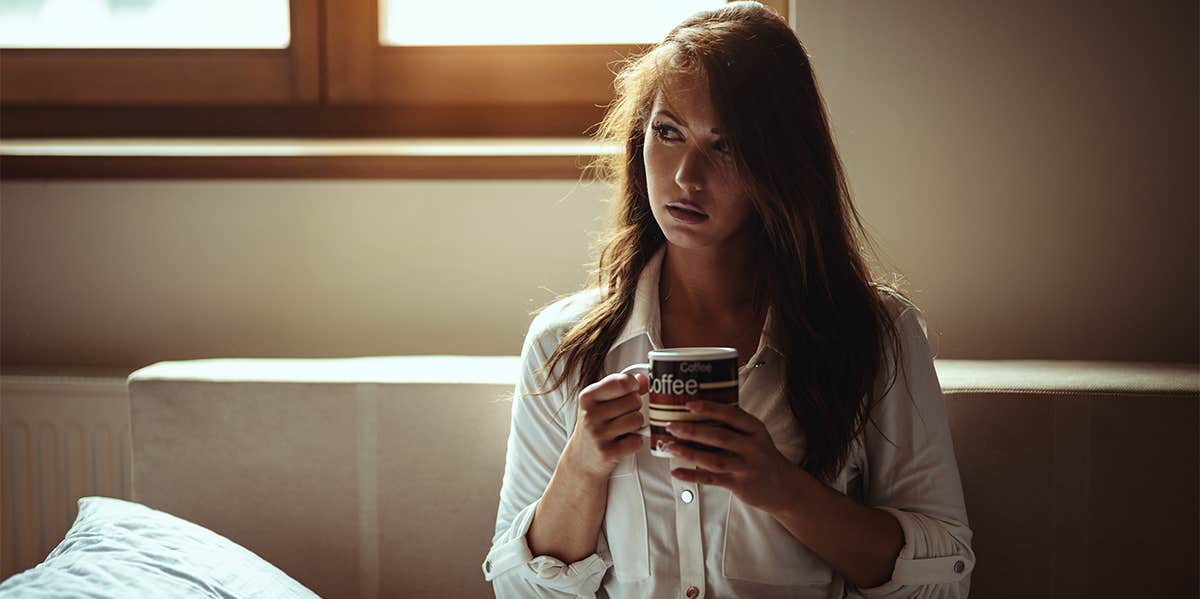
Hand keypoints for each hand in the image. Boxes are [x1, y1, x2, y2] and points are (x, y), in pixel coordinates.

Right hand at [562, 372, 648, 479]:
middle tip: (625, 414)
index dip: (633, 385)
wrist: (580, 459)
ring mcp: (598, 435)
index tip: (632, 390)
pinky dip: (635, 441)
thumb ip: (620, 387)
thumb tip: (644, 380)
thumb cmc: (594, 426)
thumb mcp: (599, 402)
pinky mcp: (607, 453)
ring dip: (636, 425)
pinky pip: (637, 441)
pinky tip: (624, 441)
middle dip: (635, 407)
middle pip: (634, 401)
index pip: (622, 382)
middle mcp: (590, 415)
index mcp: (587, 398)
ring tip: (625, 427)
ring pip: (637, 420)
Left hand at [665, 400, 798, 512]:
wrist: (784, 487)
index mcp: (755, 429)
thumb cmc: (763, 457)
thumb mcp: (756, 436)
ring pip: (713, 459)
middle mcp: (752, 447)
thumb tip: (698, 415)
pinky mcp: (740, 485)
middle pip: (719, 436)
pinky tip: (677, 471)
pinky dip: (693, 475)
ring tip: (669, 447)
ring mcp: (746, 467)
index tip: (689, 404)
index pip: (731, 415)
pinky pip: (712, 479)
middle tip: (671, 425)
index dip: (709, 409)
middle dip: (692, 430)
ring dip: (689, 452)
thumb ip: (734, 426)